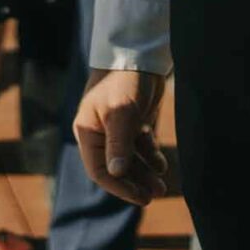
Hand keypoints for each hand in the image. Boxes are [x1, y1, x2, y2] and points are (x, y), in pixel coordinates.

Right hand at [72, 69, 168, 204]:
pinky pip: (139, 147)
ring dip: (144, 173)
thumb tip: (115, 174)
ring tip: (161, 186)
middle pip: (115, 168)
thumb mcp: (121, 112)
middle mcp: (100, 133)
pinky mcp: (133, 121)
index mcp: (88, 132)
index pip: (99, 170)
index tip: (139, 197)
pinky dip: (150, 157)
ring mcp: (117, 128)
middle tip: (154, 195)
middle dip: (134, 183)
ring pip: (129, 160)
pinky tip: (161, 164)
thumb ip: (118, 143)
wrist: (139, 52)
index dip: (119, 187)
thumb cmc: (124, 80)